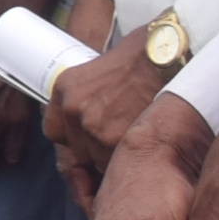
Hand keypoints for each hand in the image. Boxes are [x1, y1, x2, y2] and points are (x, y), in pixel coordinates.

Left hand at [45, 19, 172, 217]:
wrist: (163, 56)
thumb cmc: (139, 57)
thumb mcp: (96, 70)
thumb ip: (86, 97)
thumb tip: (89, 119)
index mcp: (63, 89)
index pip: (54, 133)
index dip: (75, 139)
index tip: (90, 138)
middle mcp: (72, 108)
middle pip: (78, 151)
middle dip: (97, 150)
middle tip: (121, 137)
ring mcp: (91, 125)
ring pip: (98, 161)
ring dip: (115, 156)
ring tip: (136, 138)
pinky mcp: (113, 139)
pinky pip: (116, 163)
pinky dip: (130, 158)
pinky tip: (144, 143)